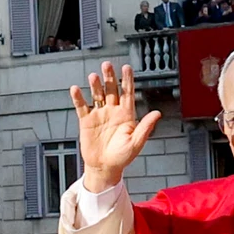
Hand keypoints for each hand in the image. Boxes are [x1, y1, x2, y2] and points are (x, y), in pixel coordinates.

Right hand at [70, 62, 161, 193]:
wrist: (104, 168)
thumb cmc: (122, 157)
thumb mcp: (136, 143)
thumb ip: (145, 127)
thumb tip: (157, 113)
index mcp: (126, 115)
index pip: (127, 93)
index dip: (127, 80)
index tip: (127, 68)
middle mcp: (112, 111)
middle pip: (111, 90)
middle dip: (109, 77)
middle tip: (107, 65)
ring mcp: (99, 115)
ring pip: (97, 95)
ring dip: (95, 85)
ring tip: (94, 76)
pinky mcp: (86, 121)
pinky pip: (82, 106)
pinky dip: (78, 98)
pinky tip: (76, 89)